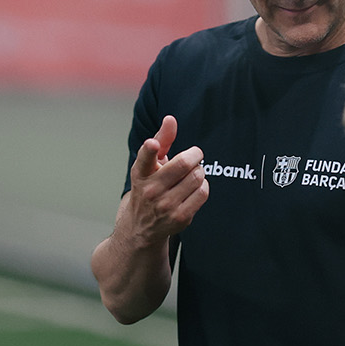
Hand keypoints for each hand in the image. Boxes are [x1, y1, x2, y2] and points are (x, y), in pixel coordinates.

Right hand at [122, 116, 208, 245]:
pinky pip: (203, 193)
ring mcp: (165, 205)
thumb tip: (171, 119)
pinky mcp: (179, 217)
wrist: (142, 226)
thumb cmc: (148, 187)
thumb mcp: (149, 164)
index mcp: (141, 172)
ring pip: (197, 177)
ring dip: (199, 171)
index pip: (144, 158)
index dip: (149, 150)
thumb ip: (161, 140)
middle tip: (195, 155)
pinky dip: (203, 186)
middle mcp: (150, 190)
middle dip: (195, 155)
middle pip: (184, 164)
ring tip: (192, 174)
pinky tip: (195, 187)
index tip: (152, 144)